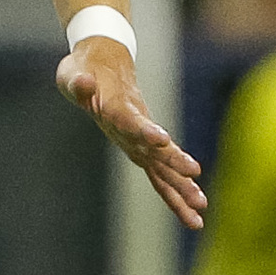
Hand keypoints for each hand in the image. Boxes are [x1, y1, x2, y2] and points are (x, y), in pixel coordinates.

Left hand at [60, 37, 205, 228]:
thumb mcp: (73, 74)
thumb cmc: (84, 71)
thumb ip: (79, 83)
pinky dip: (174, 192)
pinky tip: (192, 212)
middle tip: (194, 174)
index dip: (145, 130)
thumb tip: (84, 82)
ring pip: (164, 164)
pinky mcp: (142, 148)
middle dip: (174, 161)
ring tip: (202, 204)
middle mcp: (135, 125)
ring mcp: (141, 138)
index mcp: (117, 107)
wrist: (105, 62)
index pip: (131, 120)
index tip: (162, 140)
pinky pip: (159, 174)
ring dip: (182, 183)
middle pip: (156, 146)